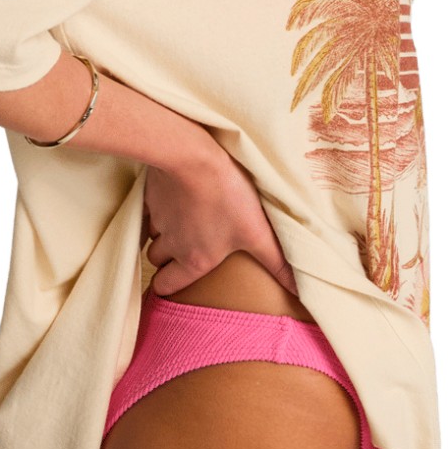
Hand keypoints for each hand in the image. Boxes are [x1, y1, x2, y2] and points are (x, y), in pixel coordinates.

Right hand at [142, 141, 296, 297]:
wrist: (193, 156)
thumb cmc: (228, 195)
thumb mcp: (258, 232)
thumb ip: (276, 263)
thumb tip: (300, 293)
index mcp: (194, 259)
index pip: (166, 286)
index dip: (168, 284)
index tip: (174, 279)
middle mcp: (172, 244)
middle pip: (158, 259)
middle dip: (168, 256)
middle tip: (185, 245)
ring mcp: (158, 219)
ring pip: (153, 234)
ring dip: (164, 231)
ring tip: (183, 218)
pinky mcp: (150, 196)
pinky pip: (147, 210)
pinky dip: (157, 208)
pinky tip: (174, 197)